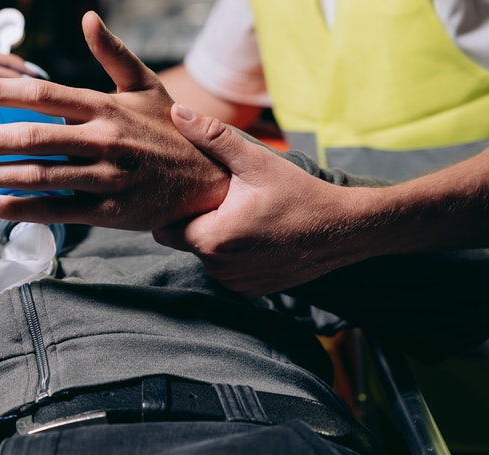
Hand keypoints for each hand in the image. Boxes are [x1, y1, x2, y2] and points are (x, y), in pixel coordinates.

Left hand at [0, 11, 228, 230]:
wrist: (210, 179)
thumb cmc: (172, 129)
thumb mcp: (147, 86)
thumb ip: (113, 55)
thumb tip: (88, 19)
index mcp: (106, 107)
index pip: (44, 95)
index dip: (1, 93)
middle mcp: (104, 140)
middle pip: (32, 138)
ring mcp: (107, 178)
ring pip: (41, 176)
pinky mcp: (111, 212)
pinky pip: (61, 211)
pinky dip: (26, 209)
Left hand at [154, 104, 377, 296]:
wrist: (344, 230)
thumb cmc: (299, 193)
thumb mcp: (255, 161)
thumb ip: (211, 137)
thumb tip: (177, 112)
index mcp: (211, 238)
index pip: (163, 228)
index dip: (173, 209)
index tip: (191, 192)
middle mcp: (218, 267)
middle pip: (184, 242)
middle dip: (193, 221)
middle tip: (219, 199)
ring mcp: (235, 281)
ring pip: (205, 256)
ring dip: (214, 238)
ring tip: (239, 215)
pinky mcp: (250, 289)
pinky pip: (226, 270)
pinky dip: (233, 255)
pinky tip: (253, 235)